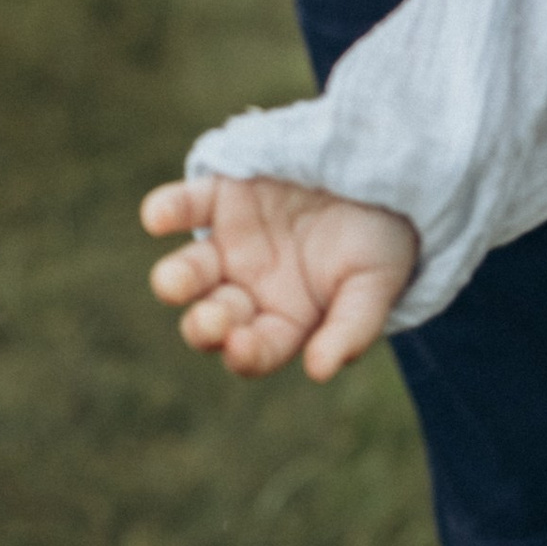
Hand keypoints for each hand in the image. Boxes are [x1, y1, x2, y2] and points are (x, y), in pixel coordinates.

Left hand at [141, 174, 417, 378]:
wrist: (388, 173)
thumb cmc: (383, 241)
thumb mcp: (376, 286)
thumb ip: (350, 329)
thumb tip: (320, 372)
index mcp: (285, 318)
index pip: (255, 349)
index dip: (245, 353)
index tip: (242, 345)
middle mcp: (250, 286)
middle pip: (213, 318)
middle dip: (205, 325)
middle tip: (210, 319)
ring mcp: (231, 242)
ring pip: (190, 270)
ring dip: (176, 280)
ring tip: (173, 282)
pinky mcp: (223, 195)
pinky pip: (186, 205)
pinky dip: (166, 210)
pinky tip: (158, 218)